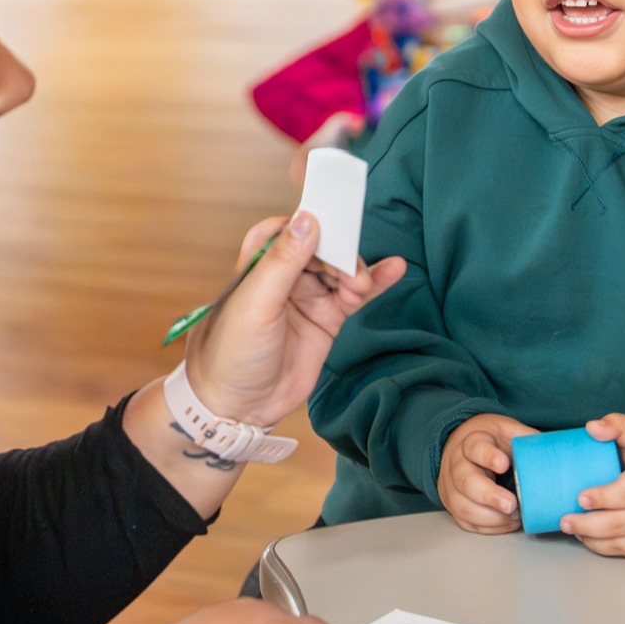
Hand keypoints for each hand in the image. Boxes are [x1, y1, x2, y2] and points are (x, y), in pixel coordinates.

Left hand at [187, 213, 406, 427]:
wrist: (237, 405)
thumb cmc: (230, 352)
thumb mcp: (255, 303)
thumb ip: (282, 261)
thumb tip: (307, 219)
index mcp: (261, 260)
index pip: (294, 227)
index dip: (317, 221)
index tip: (340, 218)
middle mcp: (286, 274)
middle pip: (325, 247)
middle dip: (342, 254)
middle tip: (351, 273)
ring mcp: (308, 296)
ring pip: (342, 270)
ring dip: (357, 272)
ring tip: (360, 287)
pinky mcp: (326, 319)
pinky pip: (354, 295)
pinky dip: (375, 283)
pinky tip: (394, 270)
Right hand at [438, 413, 538, 533]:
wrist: (463, 448)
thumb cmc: (491, 441)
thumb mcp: (507, 430)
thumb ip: (526, 438)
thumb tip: (555, 451)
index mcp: (471, 442)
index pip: (475, 448)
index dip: (488, 456)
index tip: (504, 464)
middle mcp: (457, 466)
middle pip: (466, 482)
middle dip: (489, 496)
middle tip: (512, 504)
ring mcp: (452, 488)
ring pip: (463, 506)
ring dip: (491, 517)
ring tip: (515, 516)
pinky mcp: (454, 506)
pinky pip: (467, 522)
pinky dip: (489, 527)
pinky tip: (508, 522)